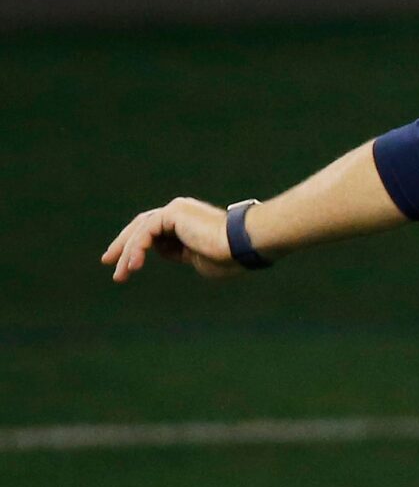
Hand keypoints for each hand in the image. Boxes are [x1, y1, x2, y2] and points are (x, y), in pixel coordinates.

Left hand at [102, 197, 239, 281]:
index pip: (154, 231)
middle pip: (141, 226)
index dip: (137, 246)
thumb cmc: (229, 257)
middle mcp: (179, 211)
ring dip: (127, 253)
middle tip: (107, 261)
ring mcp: (175, 210)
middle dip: (123, 245)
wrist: (243, 246)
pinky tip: (133, 266)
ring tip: (121, 275)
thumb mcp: (199, 260)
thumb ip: (181, 254)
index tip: (126, 264)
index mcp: (186, 222)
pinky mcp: (173, 213)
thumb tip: (167, 252)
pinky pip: (147, 232)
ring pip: (141, 231)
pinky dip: (137, 249)